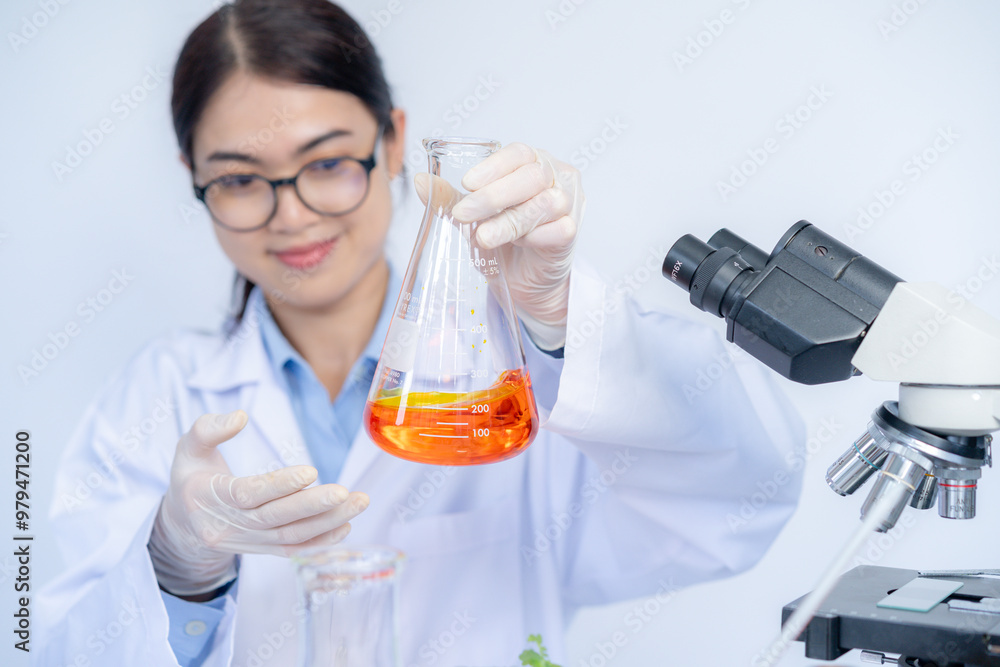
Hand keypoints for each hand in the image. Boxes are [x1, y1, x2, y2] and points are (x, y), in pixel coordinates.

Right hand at [147, 410, 368, 595]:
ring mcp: (245, 542)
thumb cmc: (192, 475)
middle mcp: (226, 526)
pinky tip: (345, 526)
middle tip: (346, 492)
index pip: (246, 494)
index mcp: (206, 498)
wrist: (183, 521)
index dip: (279, 485)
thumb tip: (239, 417)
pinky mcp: (260, 550)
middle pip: (274, 520)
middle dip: (313, 506)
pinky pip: (292, 552)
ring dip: (327, 522)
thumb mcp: (188, 446)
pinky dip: (320, 542)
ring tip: (358, 503)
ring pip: (290, 537)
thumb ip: (209, 428)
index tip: (311, 471)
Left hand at [415, 143, 583, 349]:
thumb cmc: (502, 239)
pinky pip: (559, 229)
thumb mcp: (472, 217)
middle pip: (532, 176)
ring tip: (484, 237)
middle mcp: (557, 177)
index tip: (466, 184)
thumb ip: (450, 199)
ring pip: (545, 203)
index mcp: (533, 163)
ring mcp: (569, 203)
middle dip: (494, 196)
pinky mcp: (571, 232)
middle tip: (464, 214)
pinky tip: (519, 245)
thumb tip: (420, 181)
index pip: (519, 153)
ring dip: (510, 221)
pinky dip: (535, 237)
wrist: (522, 280)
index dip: (494, 167)